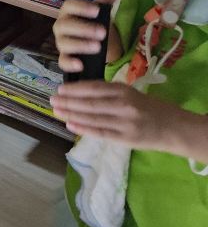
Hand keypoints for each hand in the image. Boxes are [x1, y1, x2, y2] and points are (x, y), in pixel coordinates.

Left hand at [51, 81, 193, 152]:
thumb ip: (107, 92)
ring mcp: (124, 122)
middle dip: (67, 102)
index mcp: (122, 90)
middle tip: (51, 100)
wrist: (174, 127)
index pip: (92, 88)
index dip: (73, 89)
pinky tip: (70, 125)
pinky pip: (100, 133)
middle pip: (88, 103)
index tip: (59, 89)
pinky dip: (83, 129)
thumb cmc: (148, 108)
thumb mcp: (130, 93)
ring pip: (91, 118)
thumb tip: (78, 92)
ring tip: (56, 111)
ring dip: (71, 115)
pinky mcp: (125, 138)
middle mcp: (122, 104)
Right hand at [53, 0, 120, 72]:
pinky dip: (69, 63)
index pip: (69, 5)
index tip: (97, 10)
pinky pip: (62, 62)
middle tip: (102, 32)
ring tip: (98, 47)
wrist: (97, 46)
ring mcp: (62, 43)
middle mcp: (62, 26)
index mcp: (69, 12)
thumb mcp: (103, 12)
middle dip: (83, 28)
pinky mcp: (66, 59)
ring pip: (63, 43)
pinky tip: (80, 64)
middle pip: (64, 25)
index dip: (81, 7)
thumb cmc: (96, 25)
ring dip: (80, 44)